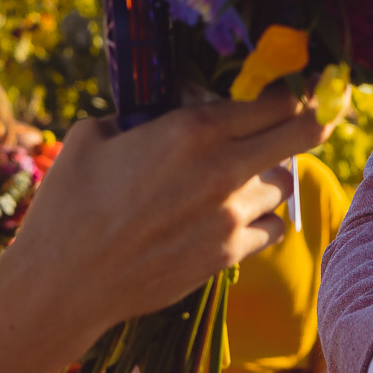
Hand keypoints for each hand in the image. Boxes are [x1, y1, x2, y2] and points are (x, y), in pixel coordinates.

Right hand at [0, 88, 323, 347]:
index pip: (275, 100)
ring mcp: (231, 218)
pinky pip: (272, 229)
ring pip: (283, 185)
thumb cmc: (68, 202)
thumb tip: (164, 109)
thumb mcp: (96, 134)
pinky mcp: (228, 256)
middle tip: (301, 119)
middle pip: (304, 134)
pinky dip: (259, 220)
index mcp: (192, 129)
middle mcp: (223, 169)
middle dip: (310, 121)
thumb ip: (142, 116)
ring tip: (233, 180)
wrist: (63, 282)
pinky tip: (229, 218)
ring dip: (266, 177)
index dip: (289, 92)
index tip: (287, 91)